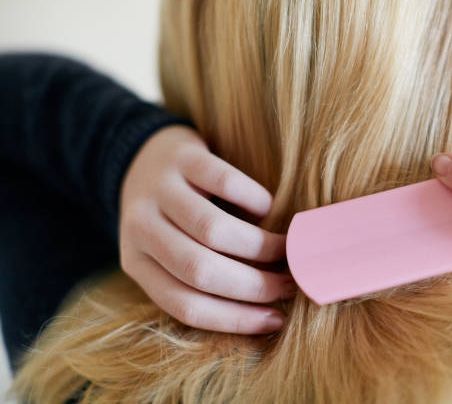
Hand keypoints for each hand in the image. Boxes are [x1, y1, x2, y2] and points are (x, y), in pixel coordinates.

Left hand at [119, 125, 294, 333]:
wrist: (144, 157)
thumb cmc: (168, 216)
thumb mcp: (166, 252)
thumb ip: (198, 278)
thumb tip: (263, 308)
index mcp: (136, 263)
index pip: (184, 304)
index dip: (234, 318)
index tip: (274, 320)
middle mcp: (141, 228)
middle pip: (199, 270)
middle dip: (253, 285)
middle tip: (288, 285)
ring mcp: (159, 190)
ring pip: (212, 230)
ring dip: (259, 246)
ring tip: (284, 250)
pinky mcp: (183, 157)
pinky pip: (224, 181)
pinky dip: (254, 199)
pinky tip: (268, 208)